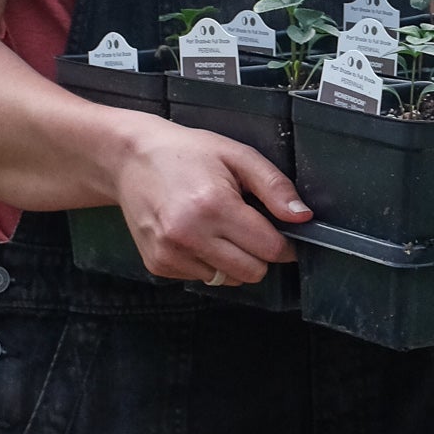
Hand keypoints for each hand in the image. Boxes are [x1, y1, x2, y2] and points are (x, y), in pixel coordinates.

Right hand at [109, 114, 312, 285]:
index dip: (284, 243)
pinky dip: (208, 262)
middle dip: (260, 254)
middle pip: (251, 272)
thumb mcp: (238, 156)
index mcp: (213, 206)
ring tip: (218, 227)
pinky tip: (197, 234)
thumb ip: (274, 187)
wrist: (130, 159)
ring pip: (228, 280)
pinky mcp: (158, 265)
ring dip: (234, 260)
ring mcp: (170, 254)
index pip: (269, 249)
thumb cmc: (187, 153)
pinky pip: (202, 279)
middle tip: (249, 227)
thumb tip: (303, 217)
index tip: (281, 231)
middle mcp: (189, 236)